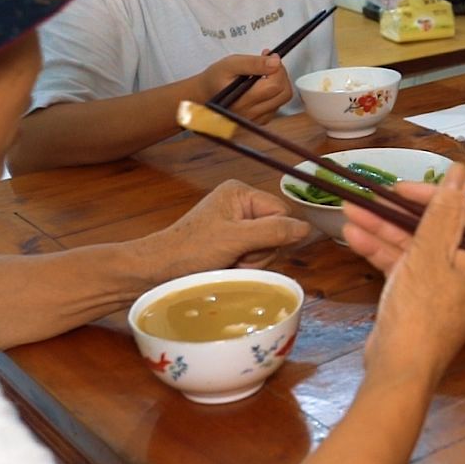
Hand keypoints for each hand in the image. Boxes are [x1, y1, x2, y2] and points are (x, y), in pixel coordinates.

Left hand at [139, 179, 309, 275]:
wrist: (157, 270)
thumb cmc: (190, 250)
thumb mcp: (236, 239)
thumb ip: (273, 231)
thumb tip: (307, 228)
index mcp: (241, 193)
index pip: (282, 213)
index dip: (272, 236)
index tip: (247, 248)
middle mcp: (240, 204)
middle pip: (275, 231)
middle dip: (259, 253)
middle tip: (235, 259)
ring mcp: (234, 224)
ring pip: (266, 247)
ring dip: (251, 263)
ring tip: (227, 265)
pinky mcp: (229, 242)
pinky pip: (252, 255)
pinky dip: (242, 267)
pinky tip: (226, 268)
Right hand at [196, 51, 294, 124]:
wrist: (205, 94)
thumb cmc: (216, 78)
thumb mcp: (231, 64)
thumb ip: (253, 63)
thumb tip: (276, 62)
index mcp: (243, 100)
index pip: (276, 85)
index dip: (278, 68)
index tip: (269, 56)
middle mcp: (251, 113)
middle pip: (284, 93)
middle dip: (281, 75)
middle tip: (269, 64)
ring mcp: (256, 119)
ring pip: (282, 99)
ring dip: (279, 83)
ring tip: (265, 73)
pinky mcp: (259, 120)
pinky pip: (277, 106)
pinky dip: (275, 93)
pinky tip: (263, 85)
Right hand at [341, 166, 464, 386]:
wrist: (397, 370)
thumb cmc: (421, 311)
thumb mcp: (430, 254)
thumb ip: (442, 211)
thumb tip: (459, 172)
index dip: (432, 197)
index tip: (400, 188)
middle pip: (437, 230)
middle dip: (399, 214)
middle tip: (372, 196)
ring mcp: (443, 288)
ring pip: (415, 247)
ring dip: (383, 229)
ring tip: (351, 210)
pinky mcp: (419, 299)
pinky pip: (404, 266)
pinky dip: (381, 252)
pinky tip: (353, 235)